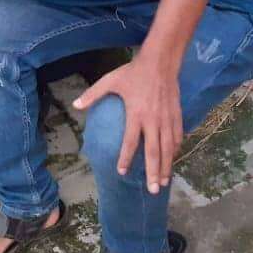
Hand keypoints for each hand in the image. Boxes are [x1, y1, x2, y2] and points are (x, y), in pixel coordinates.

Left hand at [73, 57, 182, 192]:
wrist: (160, 62)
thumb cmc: (133, 72)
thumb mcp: (110, 81)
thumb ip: (93, 94)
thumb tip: (75, 105)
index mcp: (136, 114)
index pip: (130, 141)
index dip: (125, 157)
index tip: (121, 172)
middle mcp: (153, 120)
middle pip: (154, 152)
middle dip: (153, 172)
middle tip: (153, 190)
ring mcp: (167, 119)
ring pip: (168, 148)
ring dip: (166, 166)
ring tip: (163, 182)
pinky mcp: (176, 115)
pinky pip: (177, 137)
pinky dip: (175, 150)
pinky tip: (172, 159)